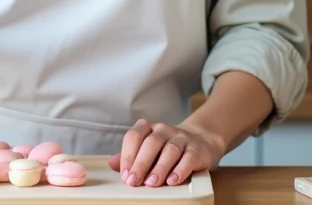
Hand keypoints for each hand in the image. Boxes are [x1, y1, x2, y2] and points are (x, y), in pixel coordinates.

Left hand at [106, 120, 223, 186]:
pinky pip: (188, 158)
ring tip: (152, 183)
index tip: (125, 175)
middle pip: (151, 142)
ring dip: (160, 167)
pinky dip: (180, 170)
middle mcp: (164, 130)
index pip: (134, 136)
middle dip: (141, 163)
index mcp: (148, 128)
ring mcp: (181, 138)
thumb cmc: (166, 150)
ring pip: (170, 149)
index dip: (128, 155)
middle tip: (134, 181)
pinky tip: (172, 180)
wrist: (200, 142)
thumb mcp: (148, 150)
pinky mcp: (196, 150)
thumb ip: (131, 156)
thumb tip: (111, 163)